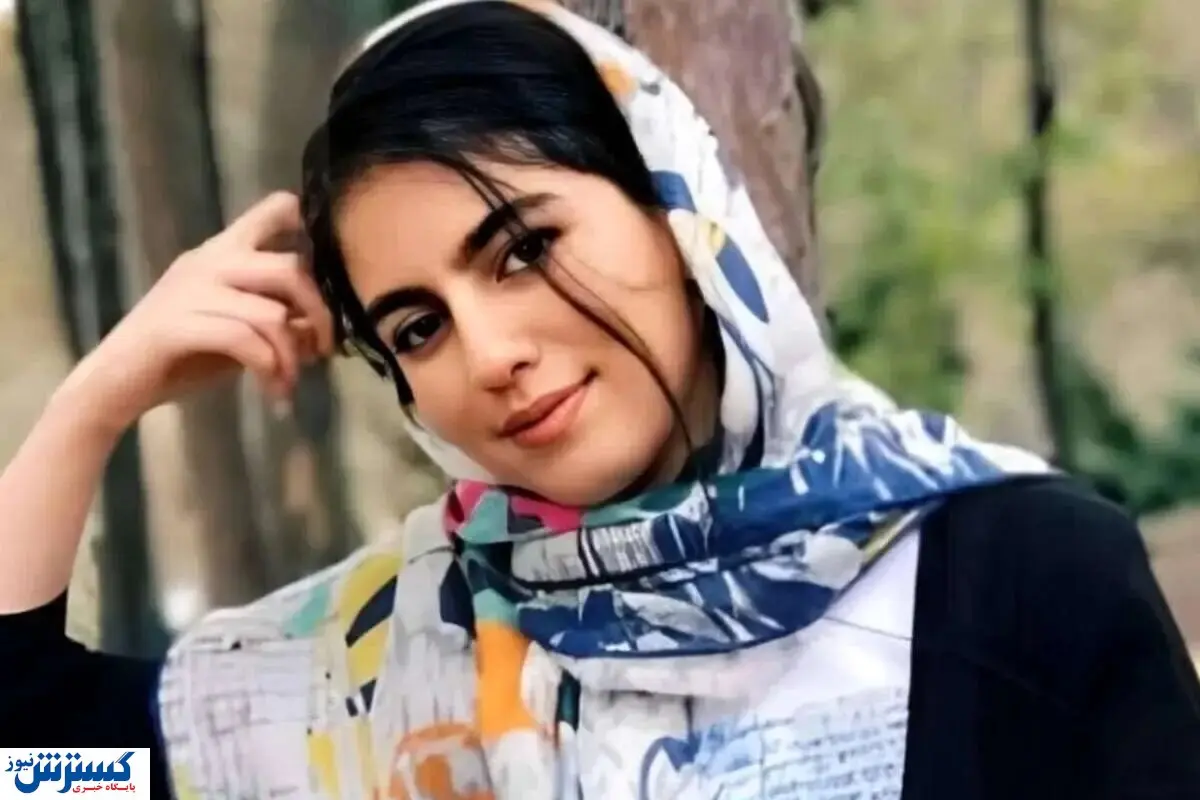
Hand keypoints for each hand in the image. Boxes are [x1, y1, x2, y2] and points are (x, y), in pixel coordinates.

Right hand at [70, 192, 335, 431]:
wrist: (112, 385)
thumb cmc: (182, 356)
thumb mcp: (242, 333)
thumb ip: (280, 321)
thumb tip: (326, 326)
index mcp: (224, 252)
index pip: (275, 209)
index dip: (314, 226)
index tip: (335, 272)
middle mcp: (208, 262)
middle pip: (291, 268)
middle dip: (322, 315)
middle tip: (326, 352)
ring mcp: (189, 291)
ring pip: (273, 313)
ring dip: (292, 358)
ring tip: (288, 384)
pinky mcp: (175, 325)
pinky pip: (244, 341)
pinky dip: (269, 371)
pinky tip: (273, 394)